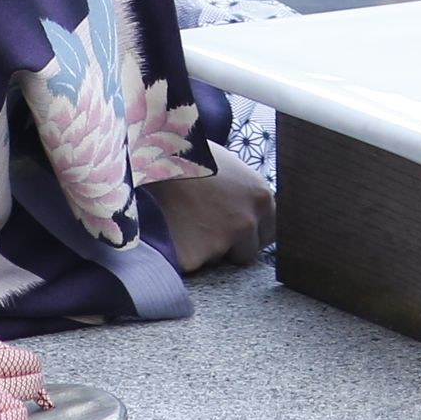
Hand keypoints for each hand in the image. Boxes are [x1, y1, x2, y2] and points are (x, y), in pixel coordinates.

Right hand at [148, 147, 274, 272]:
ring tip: (184, 219)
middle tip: (205, 223)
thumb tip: (252, 211)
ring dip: (205, 248)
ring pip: (217, 259)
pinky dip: (181, 252)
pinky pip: (191, 264)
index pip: (270, 233)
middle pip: (247, 252)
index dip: (251, 232)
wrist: (150, 160)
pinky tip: (171, 228)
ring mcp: (221, 243)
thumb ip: (246, 193)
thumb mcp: (231, 167)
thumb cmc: (189, 156)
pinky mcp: (193, 258)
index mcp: (261, 198)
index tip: (235, 226)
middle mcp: (246, 223)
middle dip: (231, 245)